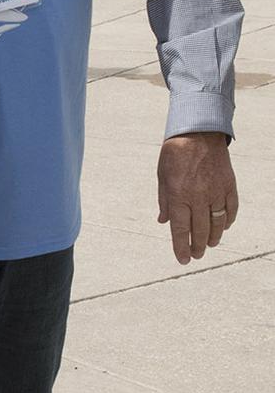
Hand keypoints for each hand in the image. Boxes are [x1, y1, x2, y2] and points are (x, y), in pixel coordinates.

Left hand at [157, 132, 237, 264]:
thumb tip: (164, 221)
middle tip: (196, 255)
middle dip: (198, 246)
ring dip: (214, 237)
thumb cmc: (174, 155)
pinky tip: (223, 227)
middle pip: (200, 230)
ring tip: (210, 245)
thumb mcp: (162, 178)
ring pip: (217, 222)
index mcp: (178, 197)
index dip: (181, 247)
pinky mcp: (229, 185)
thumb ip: (164, 202)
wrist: (197, 133)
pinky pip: (231, 208)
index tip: (183, 259)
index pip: (180, 229)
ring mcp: (216, 191)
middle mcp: (198, 197)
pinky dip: (227, 220)